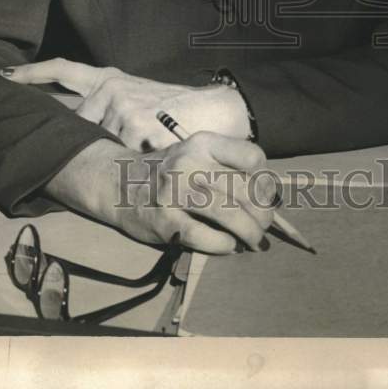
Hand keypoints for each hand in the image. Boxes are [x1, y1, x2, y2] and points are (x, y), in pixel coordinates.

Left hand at [1, 57, 250, 149]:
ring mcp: (122, 111)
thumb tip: (75, 125)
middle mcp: (111, 91)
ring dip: (116, 156)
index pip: (63, 71)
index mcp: (109, 79)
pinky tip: (150, 161)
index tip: (5, 75)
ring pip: (100, 146)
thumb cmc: (177, 109)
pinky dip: (134, 166)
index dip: (32, 73)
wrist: (217, 111)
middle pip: (77, 122)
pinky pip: (123, 160)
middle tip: (94, 142)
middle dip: (82, 138)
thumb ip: (107, 107)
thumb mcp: (138, 97)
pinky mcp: (137, 133)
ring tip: (143, 152)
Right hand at [44, 133, 276, 254]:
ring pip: (229, 213)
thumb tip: (269, 198)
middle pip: (245, 189)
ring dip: (249, 232)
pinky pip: (204, 236)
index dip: (266, 179)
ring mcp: (175, 192)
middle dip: (263, 213)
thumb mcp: (196, 154)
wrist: (118, 182)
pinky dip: (224, 245)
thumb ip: (227, 167)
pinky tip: (228, 245)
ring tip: (253, 240)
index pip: (252, 156)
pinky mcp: (164, 220)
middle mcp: (190, 163)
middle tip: (263, 225)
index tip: (265, 194)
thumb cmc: (170, 171)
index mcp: (203, 143)